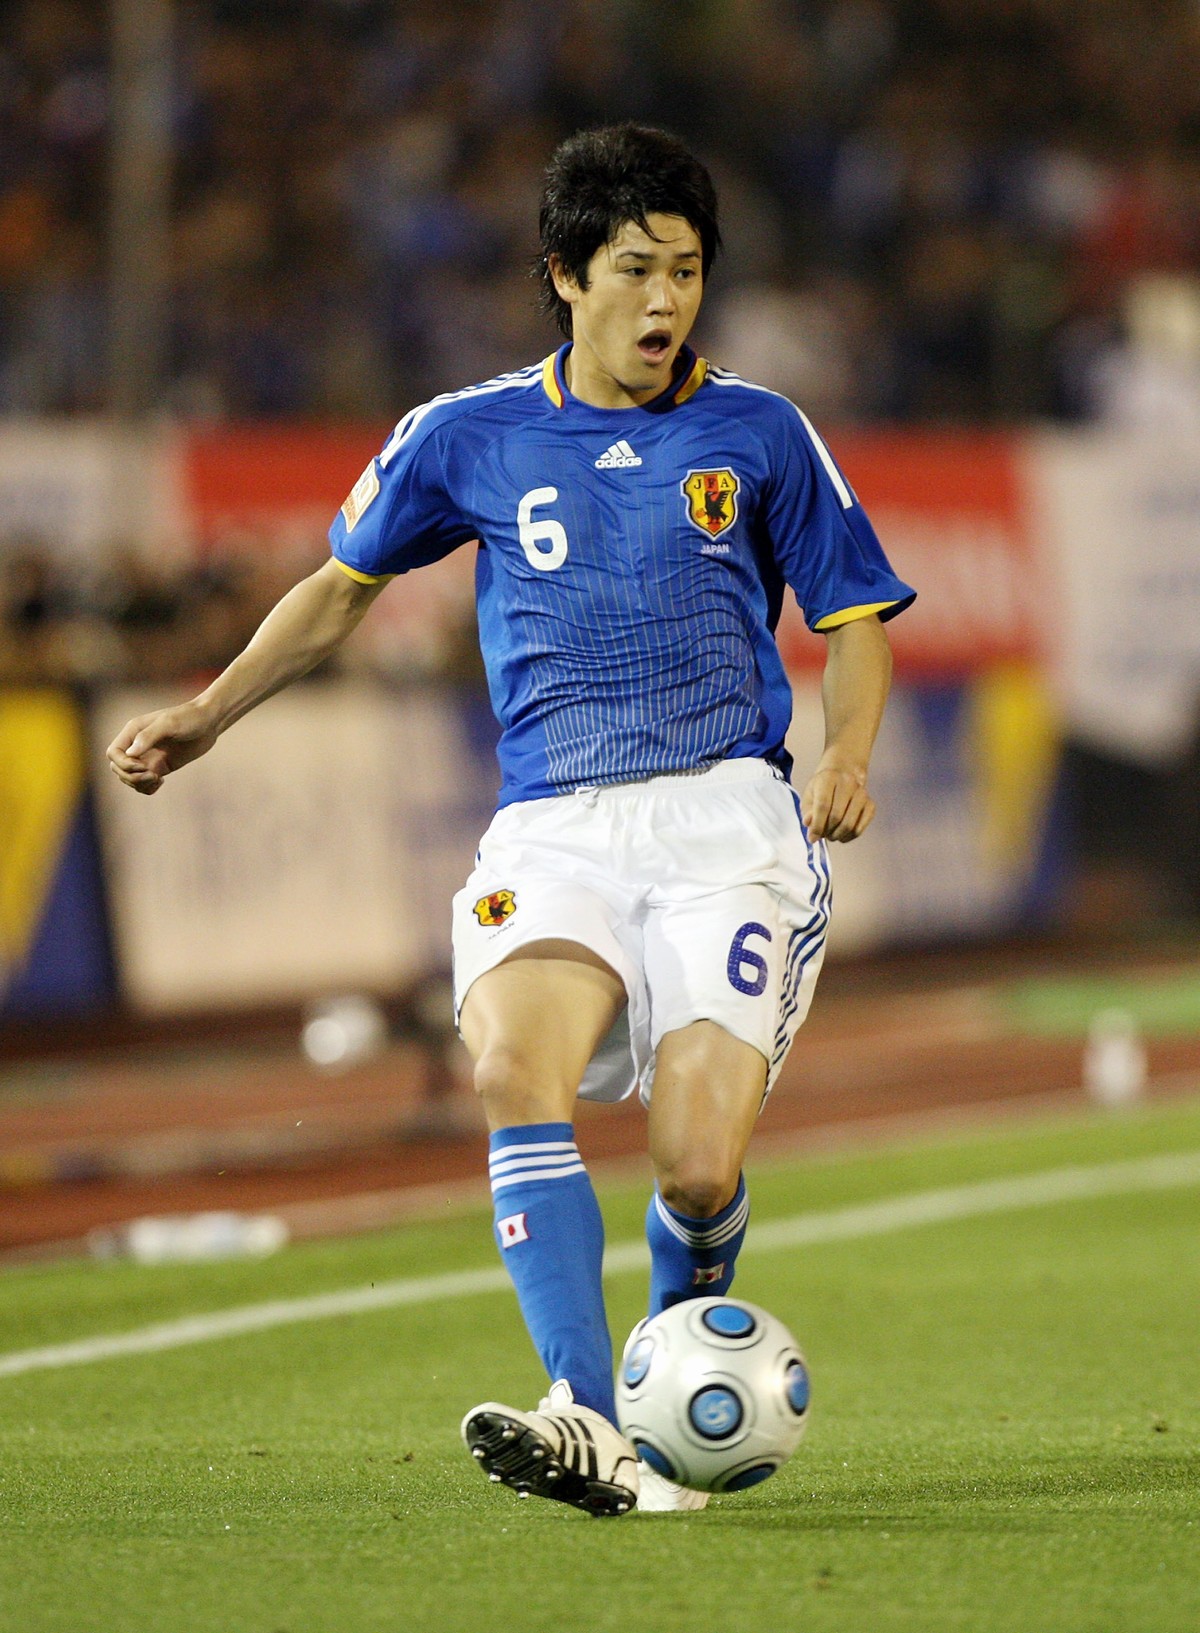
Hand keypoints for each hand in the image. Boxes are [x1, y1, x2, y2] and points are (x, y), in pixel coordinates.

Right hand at [106, 700, 220, 794]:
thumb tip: (130, 753)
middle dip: (132, 777)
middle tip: (154, 775)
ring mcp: (148, 757)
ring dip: (139, 784)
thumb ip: (149, 736)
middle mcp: (137, 745)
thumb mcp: (169, 724)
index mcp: (133, 731)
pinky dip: (147, 788)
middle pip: (118, 768)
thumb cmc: (190, 718)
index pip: (113, 753)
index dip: (124, 764)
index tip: (143, 766)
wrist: (209, 722)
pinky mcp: (159, 767)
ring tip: (158, 779)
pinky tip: (160, 783)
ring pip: (129, 778)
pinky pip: (144, 783)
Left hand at [800, 755, 875, 842]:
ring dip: (838, 835)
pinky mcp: (871, 804)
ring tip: (831, 834)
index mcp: (829, 778)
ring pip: (849, 825)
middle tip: (822, 835)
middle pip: (837, 816)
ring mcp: (862, 793)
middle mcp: (848, 783)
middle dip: (827, 831)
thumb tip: (810, 826)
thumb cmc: (822, 787)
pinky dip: (849, 836)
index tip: (812, 837)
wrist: (843, 774)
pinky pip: (860, 828)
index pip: (823, 805)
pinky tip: (842, 834)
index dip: (817, 825)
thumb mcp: (809, 796)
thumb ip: (807, 812)